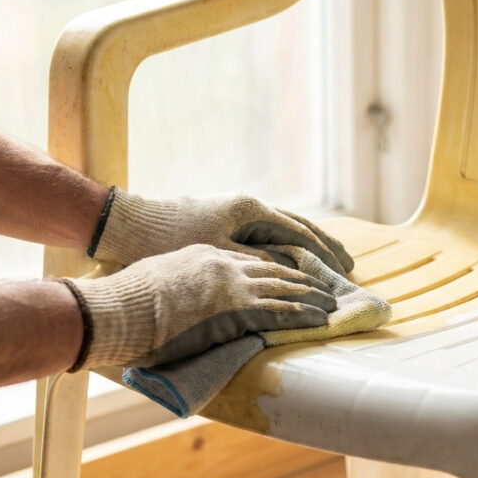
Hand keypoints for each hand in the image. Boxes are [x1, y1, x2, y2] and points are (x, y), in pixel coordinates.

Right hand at [61, 245, 337, 369]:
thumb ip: (183, 283)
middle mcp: (224, 264)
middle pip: (276, 268)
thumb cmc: (128, 299)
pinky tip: (321, 318)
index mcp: (207, 256)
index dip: (279, 268)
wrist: (119, 306)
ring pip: (284, 286)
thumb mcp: (160, 278)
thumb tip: (188, 300)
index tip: (296, 275)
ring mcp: (232, 285)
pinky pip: (279, 310)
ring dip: (312, 296)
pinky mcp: (236, 308)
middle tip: (328, 286)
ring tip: (333, 304)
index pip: (253, 259)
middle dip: (305, 278)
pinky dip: (303, 314)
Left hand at [89, 189, 353, 275]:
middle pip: (297, 226)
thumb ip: (257, 261)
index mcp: (251, 211)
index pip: (299, 233)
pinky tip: (292, 253)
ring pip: (283, 226)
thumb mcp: (219, 254)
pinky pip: (267, 230)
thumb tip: (291, 270)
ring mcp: (237, 211)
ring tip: (329, 258)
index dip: (323, 253)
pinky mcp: (225, 219)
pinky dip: (287, 241)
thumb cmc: (172, 240)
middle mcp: (248, 206)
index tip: (344, 270)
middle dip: (323, 246)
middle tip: (348, 264)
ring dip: (307, 243)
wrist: (130, 224)